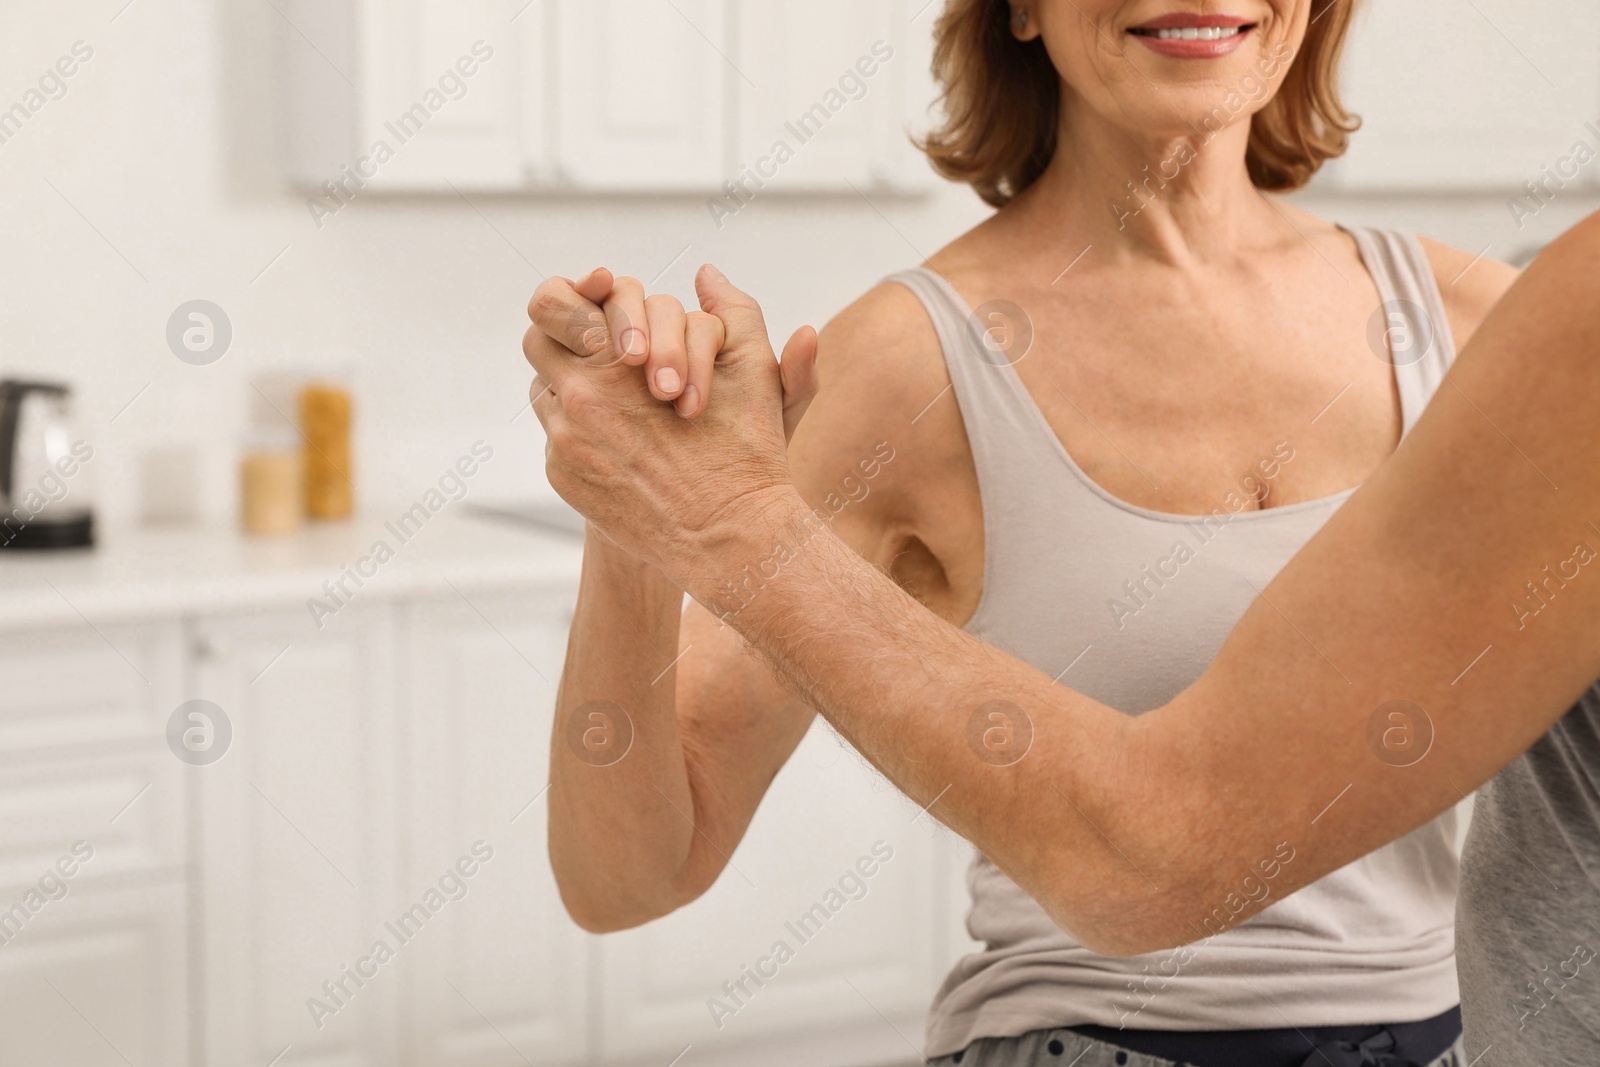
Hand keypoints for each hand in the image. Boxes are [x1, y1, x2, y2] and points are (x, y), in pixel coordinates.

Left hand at [522, 265, 816, 583]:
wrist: (729, 537)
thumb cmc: (747, 450)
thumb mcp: (754, 369)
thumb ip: (733, 310)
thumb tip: (708, 274)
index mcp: (618, 363)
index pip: (554, 304)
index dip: (571, 295)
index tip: (595, 296)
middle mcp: (579, 401)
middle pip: (539, 342)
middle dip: (566, 336)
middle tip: (598, 340)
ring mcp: (565, 443)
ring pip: (546, 390)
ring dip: (573, 382)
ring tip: (615, 388)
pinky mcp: (564, 477)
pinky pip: (555, 434)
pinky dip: (580, 427)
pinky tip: (621, 434)